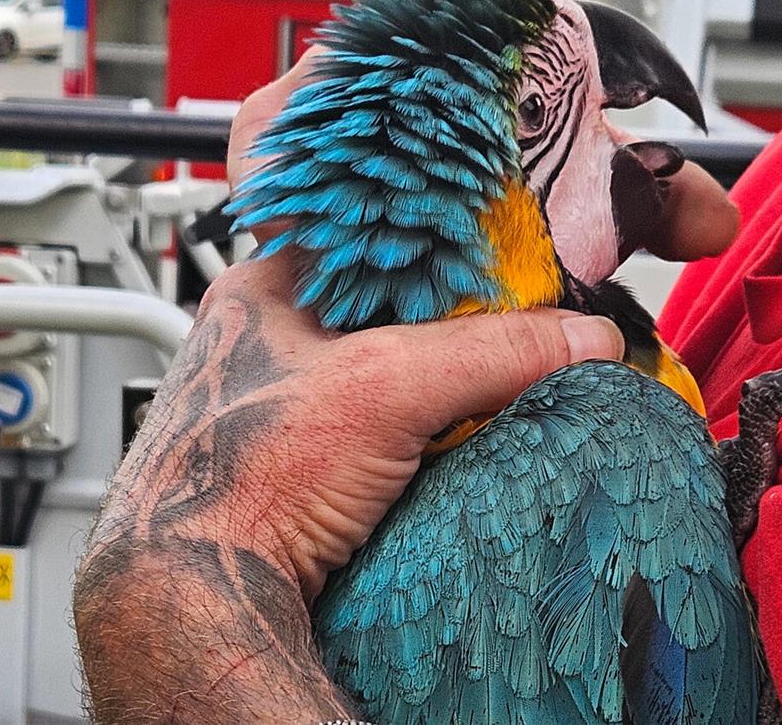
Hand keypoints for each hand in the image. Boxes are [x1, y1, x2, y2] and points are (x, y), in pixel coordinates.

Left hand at [74, 48, 733, 722]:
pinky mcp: (324, 449)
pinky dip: (444, 400)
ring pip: (397, 341)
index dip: (418, 190)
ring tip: (518, 337)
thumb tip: (582, 341)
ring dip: (456, 343)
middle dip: (458, 279)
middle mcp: (281, 332)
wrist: (199, 595)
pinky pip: (401, 401)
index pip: (352, 204)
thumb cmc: (231, 484)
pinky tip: (476, 409)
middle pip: (390, 277)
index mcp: (270, 286)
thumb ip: (489, 352)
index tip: (480, 184)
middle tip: (526, 279)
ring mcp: (301, 390)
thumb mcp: (379, 392)